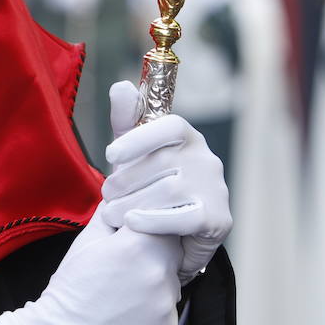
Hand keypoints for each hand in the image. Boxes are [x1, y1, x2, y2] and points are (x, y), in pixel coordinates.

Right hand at [0, 211, 181, 324]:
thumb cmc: (69, 290)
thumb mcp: (85, 242)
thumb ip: (109, 214)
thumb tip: (122, 197)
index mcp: (139, 244)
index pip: (166, 222)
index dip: (153, 229)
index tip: (139, 238)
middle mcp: (159, 271)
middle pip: (173, 253)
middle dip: (156, 256)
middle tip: (127, 269)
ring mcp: (166, 303)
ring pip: (171, 283)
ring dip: (156, 285)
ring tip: (124, 295)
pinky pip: (168, 312)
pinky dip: (154, 312)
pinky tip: (129, 315)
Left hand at [101, 81, 231, 283]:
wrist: (171, 237)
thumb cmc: (150, 186)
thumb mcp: (134, 153)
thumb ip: (127, 121)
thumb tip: (121, 87)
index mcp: (187, 138)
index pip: (171, 125)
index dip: (140, 138)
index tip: (110, 154)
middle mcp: (206, 159)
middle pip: (162, 163)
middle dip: (126, 180)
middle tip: (106, 194)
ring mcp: (215, 189)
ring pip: (168, 191)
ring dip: (132, 203)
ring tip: (112, 214)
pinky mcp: (218, 219)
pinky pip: (184, 218)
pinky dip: (153, 220)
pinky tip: (132, 222)